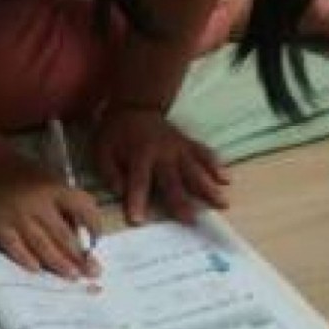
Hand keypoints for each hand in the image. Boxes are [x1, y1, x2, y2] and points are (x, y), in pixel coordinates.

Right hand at [0, 156, 102, 279]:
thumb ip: (65, 203)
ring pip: (41, 246)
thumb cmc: (25, 175)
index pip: (81, 207)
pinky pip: (16, 249)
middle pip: (62, 235)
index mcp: (53, 187)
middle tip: (92, 272)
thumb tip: (81, 234)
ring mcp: (16, 217)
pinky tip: (39, 270)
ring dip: (59, 264)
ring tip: (73, 276)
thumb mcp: (50, 178)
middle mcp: (36, 203)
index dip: (94, 224)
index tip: (97, 239)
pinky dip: (27, 260)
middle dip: (79, 256)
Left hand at [93, 107, 229, 224]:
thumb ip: (110, 173)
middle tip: (191, 220)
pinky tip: (226, 180)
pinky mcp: (188, 143)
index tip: (138, 221)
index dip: (137, 201)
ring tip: (222, 203)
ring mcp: (178, 147)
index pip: (138, 182)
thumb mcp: (102, 151)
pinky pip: (204, 153)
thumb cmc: (116, 134)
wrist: (134, 107)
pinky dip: (216, 165)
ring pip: (195, 169)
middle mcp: (162, 153)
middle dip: (181, 200)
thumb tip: (120, 191)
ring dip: (208, 187)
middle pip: (173, 180)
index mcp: (139, 155)